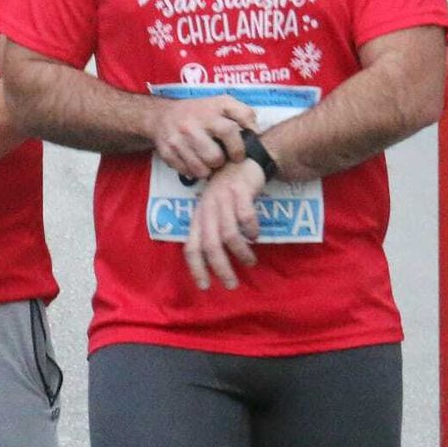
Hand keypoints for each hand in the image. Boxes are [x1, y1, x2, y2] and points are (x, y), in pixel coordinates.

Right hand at [149, 96, 256, 181]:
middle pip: (214, 157)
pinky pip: (186, 172)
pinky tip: (194, 160)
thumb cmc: (199, 111)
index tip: (238, 155)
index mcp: (209, 112)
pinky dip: (192, 171)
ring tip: (207, 160)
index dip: (237, 148)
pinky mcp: (166, 152)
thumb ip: (244, 114)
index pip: (229, 131)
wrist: (162, 115)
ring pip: (200, 169)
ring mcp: (177, 140)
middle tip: (219, 158)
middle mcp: (191, 125)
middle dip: (220, 162)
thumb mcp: (223, 103)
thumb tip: (255, 132)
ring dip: (207, 169)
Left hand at [183, 158, 266, 290]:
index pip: (191, 246)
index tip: (205, 287)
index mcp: (199, 217)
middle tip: (232, 284)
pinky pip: (244, 215)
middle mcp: (208, 209)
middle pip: (209, 244)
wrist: (242, 159)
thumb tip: (216, 263)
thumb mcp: (214, 211)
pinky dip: (250, 229)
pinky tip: (255, 235)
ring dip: (240, 252)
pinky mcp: (239, 190)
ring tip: (250, 261)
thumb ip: (212, 232)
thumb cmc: (228, 192)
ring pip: (228, 233)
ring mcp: (222, 198)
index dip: (196, 268)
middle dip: (220, 267)